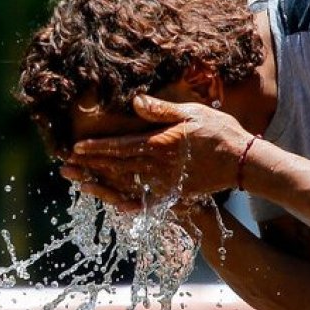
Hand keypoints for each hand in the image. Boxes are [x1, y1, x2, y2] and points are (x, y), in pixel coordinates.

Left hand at [65, 94, 253, 207]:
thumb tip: (135, 102)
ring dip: (102, 186)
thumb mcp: (191, 113)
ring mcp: (166, 184)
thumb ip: (161, 110)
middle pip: (117, 168)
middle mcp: (158, 167)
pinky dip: (131, 206)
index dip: (96, 149)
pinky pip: (148, 203)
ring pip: (126, 187)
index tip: (74, 150)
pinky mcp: (176, 195)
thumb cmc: (219, 132)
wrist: (243, 162)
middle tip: (65, 170)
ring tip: (80, 186)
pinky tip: (116, 207)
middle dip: (89, 168)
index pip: (120, 147)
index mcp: (159, 144)